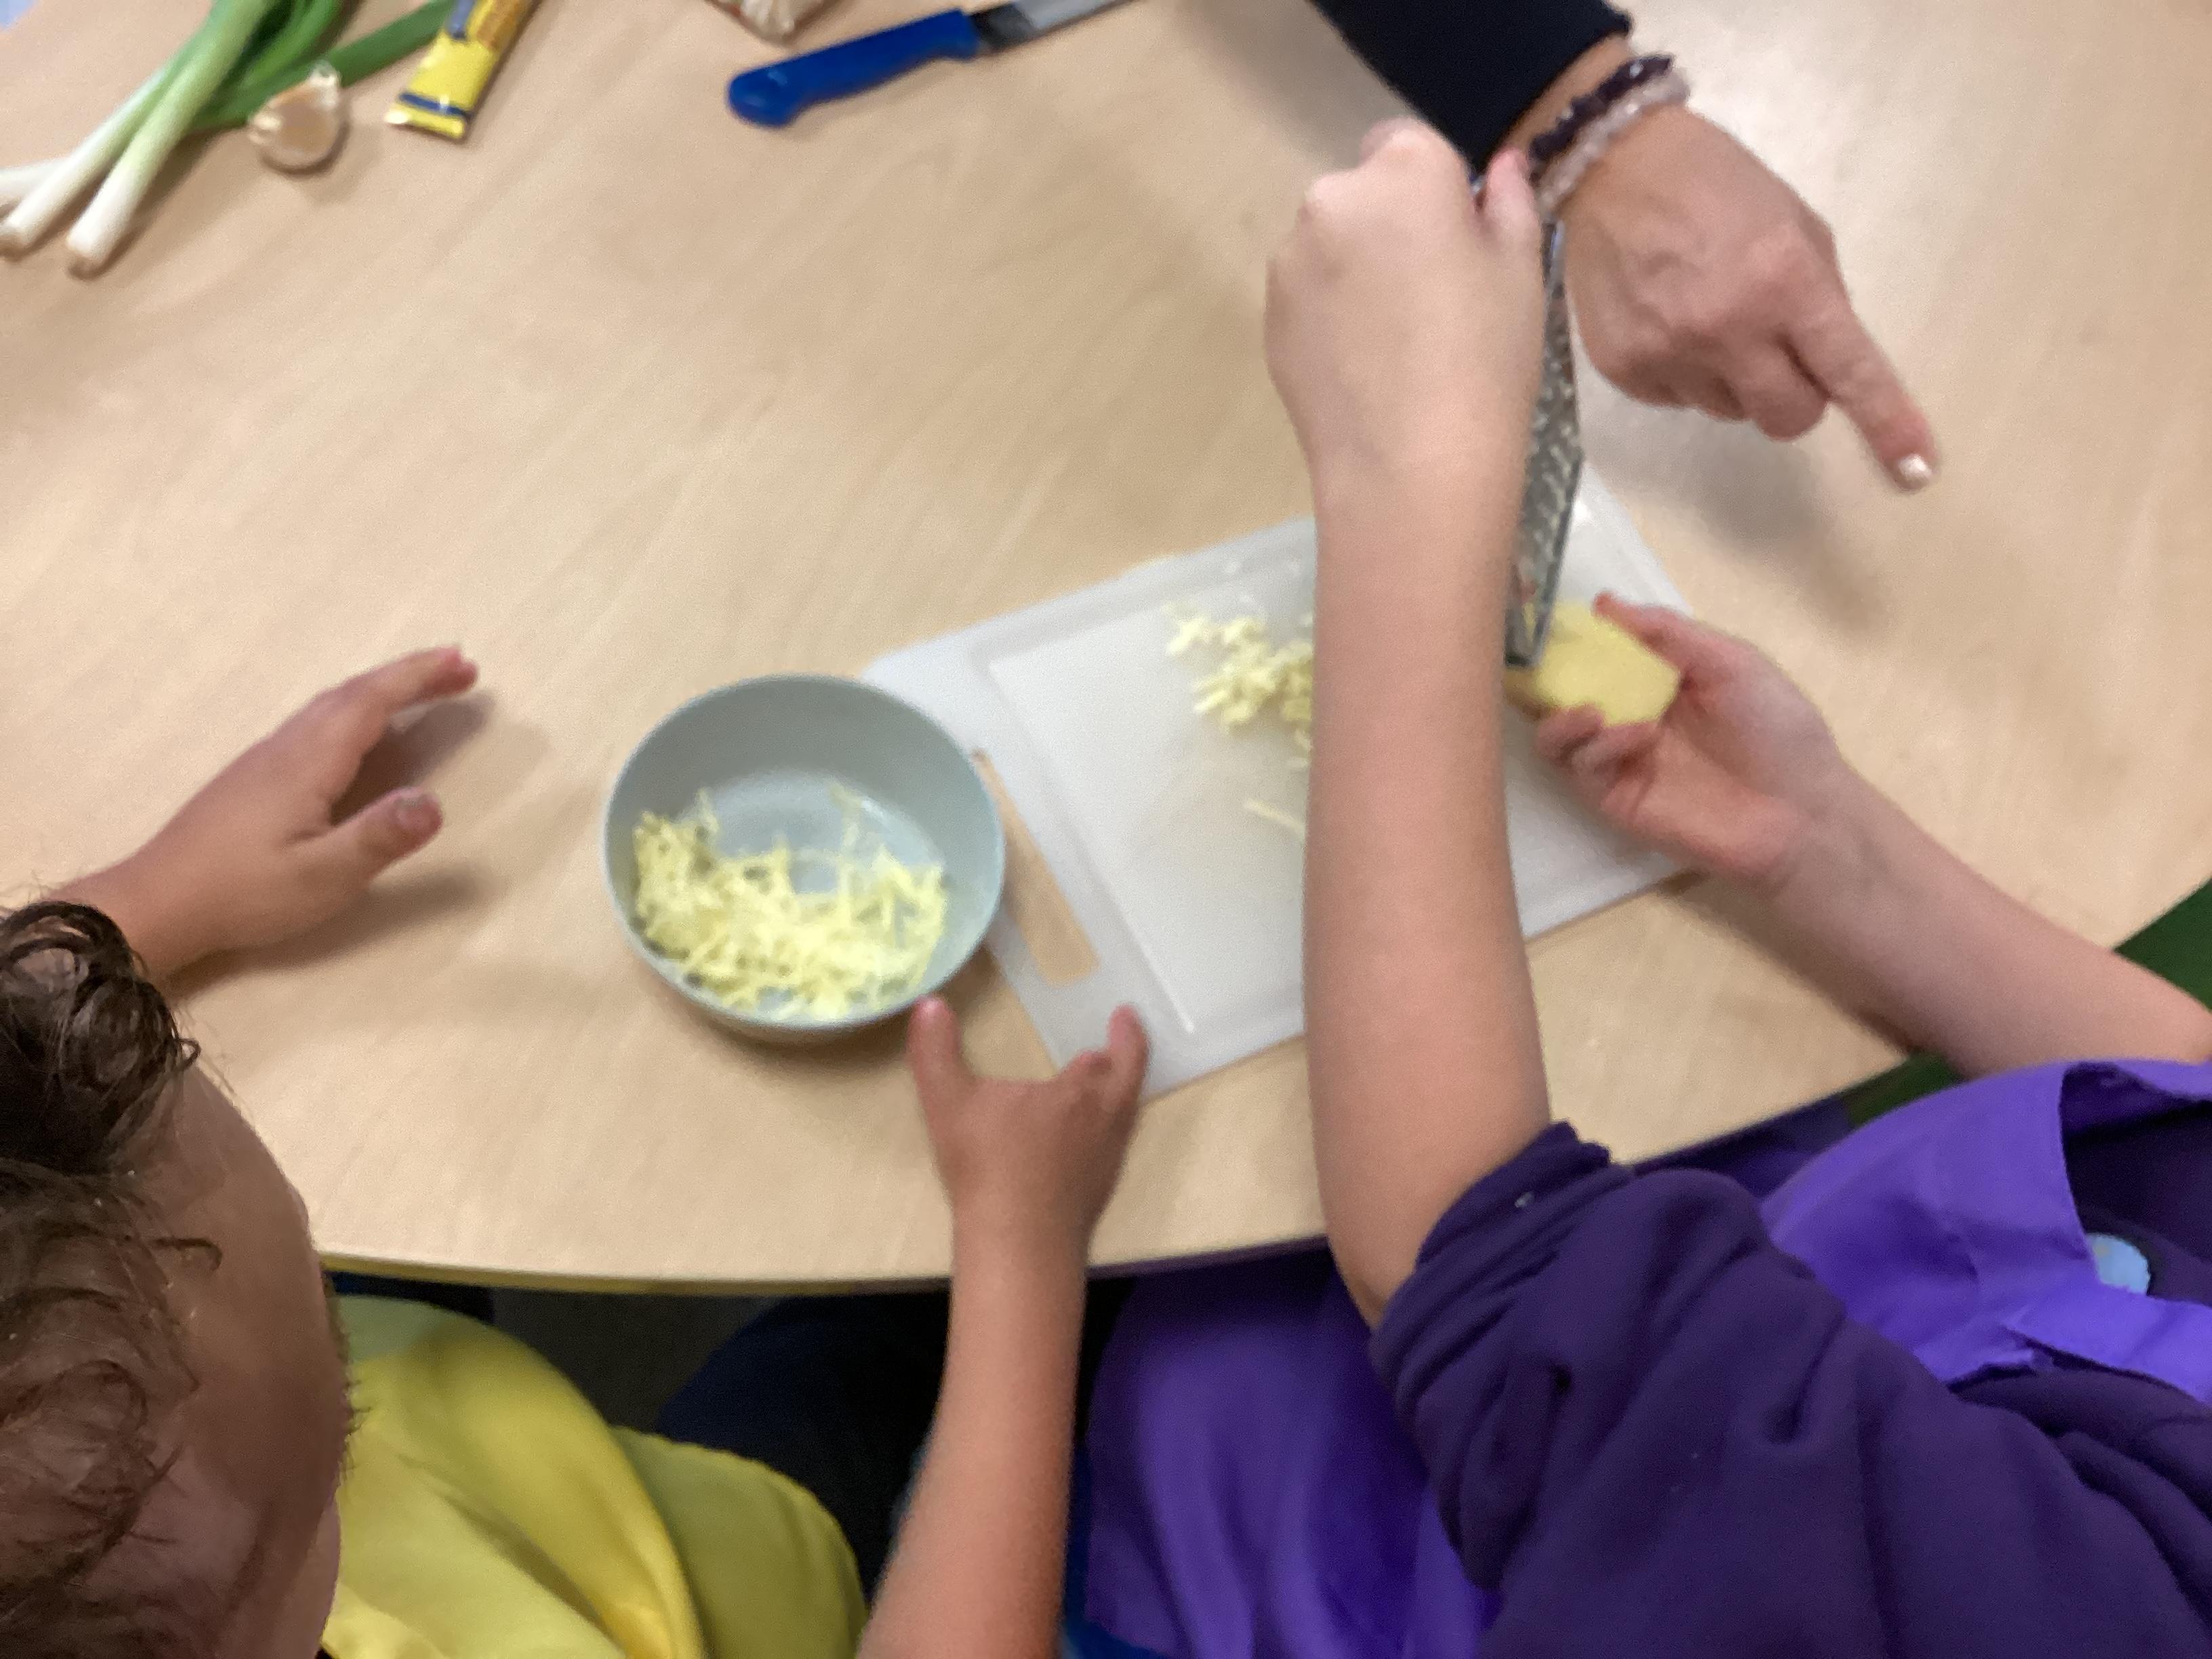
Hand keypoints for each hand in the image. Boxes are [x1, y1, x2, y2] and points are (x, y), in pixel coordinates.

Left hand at [65, 647, 479, 974]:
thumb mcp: (321, 877)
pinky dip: (354, 711)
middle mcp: (286, 748)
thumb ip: (378, 838)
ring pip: (329, 706)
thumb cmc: (242, 892)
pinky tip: (359, 734)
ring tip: (420, 691)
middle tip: (459, 669)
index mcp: (307, 762)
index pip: (370, 702)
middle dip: (408, 675)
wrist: (155, 902)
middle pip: (351, 693)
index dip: (418, 678)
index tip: (464, 664)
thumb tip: (435, 801)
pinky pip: (315, 723)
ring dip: (380, 690)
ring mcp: (265, 760)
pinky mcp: (253, 777)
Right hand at [906, 997, 1148, 1260]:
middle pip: (1129, 1084)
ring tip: (1098, 1087)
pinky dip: (1102, 1133)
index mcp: (1080, 1094)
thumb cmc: (988, 1166)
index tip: (1125, 1015)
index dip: (1125, 1033)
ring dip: (1114, 1096)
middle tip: (1118, 1041)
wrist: (1018, 1245)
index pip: (1115, 1055)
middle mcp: (1105, 1125)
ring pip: (1122, 1119)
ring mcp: (1106, 1164)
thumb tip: (929, 1003)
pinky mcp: (1098, 1196)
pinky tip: (1079, 1143)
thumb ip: (936, 1050)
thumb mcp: (949, 1100)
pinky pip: (1109, 1152)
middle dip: (1127, 1058)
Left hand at [1266, 122, 1544, 505]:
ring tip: (1394, 342)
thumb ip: (1507, 202)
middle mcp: (1333, 198)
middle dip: (1389, 227)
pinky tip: (1363, 366)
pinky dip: (1329, 314)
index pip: (1408, 144)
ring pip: (1329, 244)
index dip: (1434, 190)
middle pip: (1363, 194)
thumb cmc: (1485, 357)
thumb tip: (1501, 164)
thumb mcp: (1521, 269)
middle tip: (1430, 299)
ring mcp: (1290, 259)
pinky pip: (1306, 294)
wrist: (1411, 463)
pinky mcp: (1268, 314)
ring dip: (1354, 269)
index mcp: (1403, 170)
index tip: (1456, 245)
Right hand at [1532, 597, 1859, 889]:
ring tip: (1591, 709)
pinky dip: (1595, 747)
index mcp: (1660, 680)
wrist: (1800, 813)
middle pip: (1565, 693)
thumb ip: (1670, 632)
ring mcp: (1620, 760)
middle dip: (1551, 676)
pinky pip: (1580, 768)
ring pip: (1557, 736)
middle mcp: (1630, 716)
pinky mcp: (1615, 799)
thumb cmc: (1778, 731)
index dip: (1579, 636)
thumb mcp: (1732, 663)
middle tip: (1550, 663)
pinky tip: (1636, 737)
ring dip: (1561, 717)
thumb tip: (1604, 602)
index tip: (1566, 619)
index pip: (1602, 653)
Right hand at [1562, 107, 1937, 488]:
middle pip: (1788, 418)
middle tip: (1782, 356)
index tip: (1917, 470)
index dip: (1886, 422)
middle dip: (1798, 397)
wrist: (1614, 168)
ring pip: (1731, 411)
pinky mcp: (1625, 369)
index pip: (1847, 371)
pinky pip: (1679, 401)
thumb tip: (1827, 366)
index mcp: (1784, 282)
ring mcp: (1669, 355)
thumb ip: (1820, 298)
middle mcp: (1726, 329)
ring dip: (1736, 379)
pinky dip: (1686, 374)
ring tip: (1708, 320)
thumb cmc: (1718, 185)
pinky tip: (1669, 322)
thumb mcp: (1795, 224)